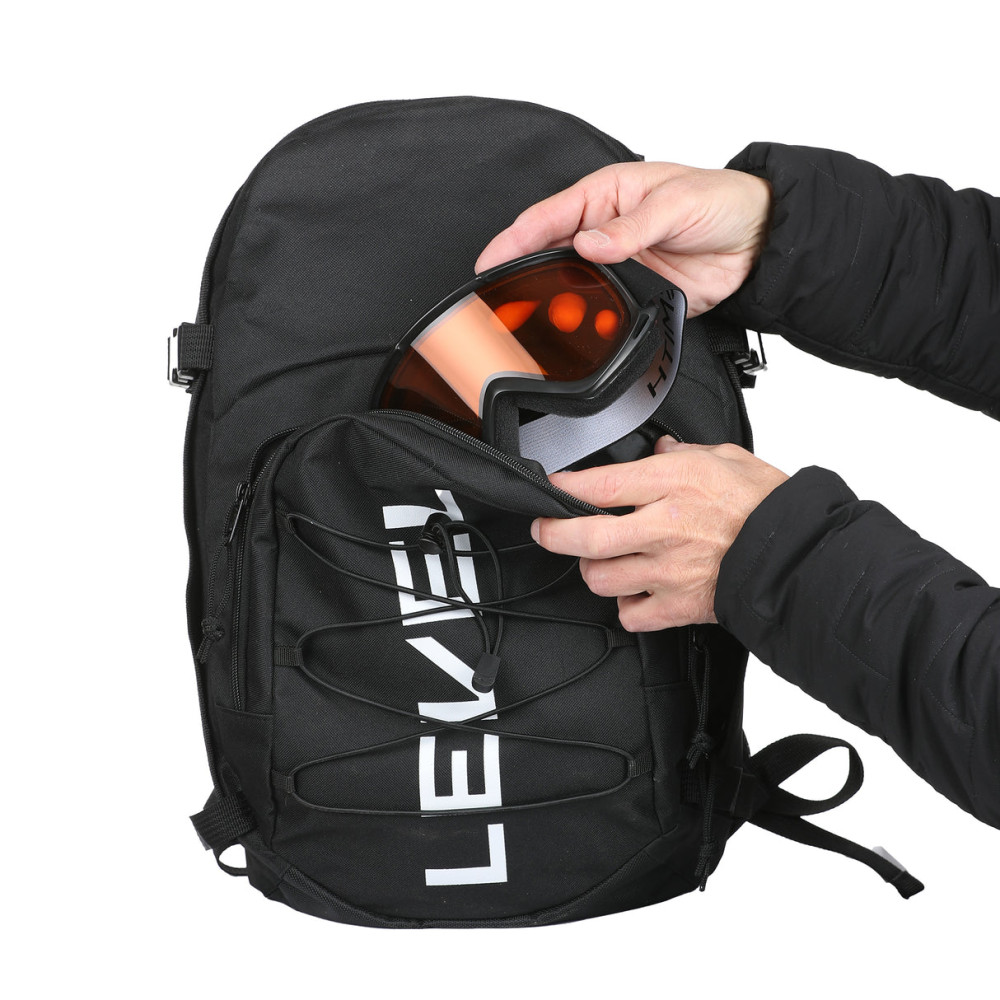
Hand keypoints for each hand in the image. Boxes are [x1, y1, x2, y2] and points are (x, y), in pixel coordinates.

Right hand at [476, 162, 771, 316]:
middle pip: (546, 254)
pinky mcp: (630, 294)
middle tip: (495, 298)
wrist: (757, 243)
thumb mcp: (675, 203)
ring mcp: (614, 265)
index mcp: (604, 196)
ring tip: (525, 320)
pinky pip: (597, 311)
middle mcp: (602, 231)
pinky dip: (582, 323)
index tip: (488, 261)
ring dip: (549, 302)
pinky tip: (568, 332)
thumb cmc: (721, 201)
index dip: (512, 240)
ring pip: (567, 286)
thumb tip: (589, 243)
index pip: (546, 217)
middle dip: (519, 275)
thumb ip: (632, 227)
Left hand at [531, 437, 788, 630]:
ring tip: (600, 562)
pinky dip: (627, 607)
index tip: (552, 488)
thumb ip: (685, 454)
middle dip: (553, 534)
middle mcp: (663, 528)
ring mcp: (668, 571)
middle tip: (545, 530)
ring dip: (594, 571)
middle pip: (586, 537)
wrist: (798, 554)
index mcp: (672, 485)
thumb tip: (660, 450)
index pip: (599, 486)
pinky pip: (631, 615)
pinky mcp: (678, 606)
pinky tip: (635, 593)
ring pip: (601, 579)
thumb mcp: (726, 458)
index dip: (564, 488)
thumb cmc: (766, 505)